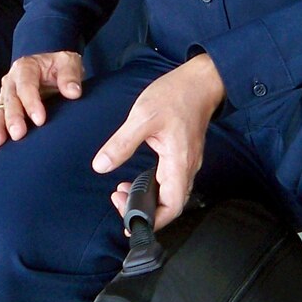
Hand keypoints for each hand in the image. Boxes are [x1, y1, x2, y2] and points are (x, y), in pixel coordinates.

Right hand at [0, 51, 83, 152]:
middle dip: (13, 118)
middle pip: (10, 100)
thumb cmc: (60, 68)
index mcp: (26, 67)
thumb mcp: (69, 63)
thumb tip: (73, 92)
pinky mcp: (5, 110)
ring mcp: (6, 96)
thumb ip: (70, 75)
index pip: (26, 84)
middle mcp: (12, 82)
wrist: (54, 71)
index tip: (40, 120)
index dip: (31, 102)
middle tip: (18, 134)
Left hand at [95, 55, 223, 229]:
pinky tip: (136, 177)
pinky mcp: (183, 154)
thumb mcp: (142, 117)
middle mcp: (186, 167)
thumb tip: (101, 166)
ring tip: (121, 190)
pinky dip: (152, 185)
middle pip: (170, 205)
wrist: (199, 80)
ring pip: (169, 193)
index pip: (171, 206)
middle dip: (143, 210)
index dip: (152, 220)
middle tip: (117, 199)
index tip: (129, 221)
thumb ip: (121, 144)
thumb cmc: (175, 95)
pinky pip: (169, 180)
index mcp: (179, 162)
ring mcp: (187, 161)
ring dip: (146, 197)